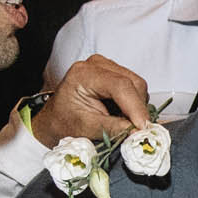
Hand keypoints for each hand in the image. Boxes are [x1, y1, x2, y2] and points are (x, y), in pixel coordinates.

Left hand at [34, 55, 153, 145]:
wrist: (54, 120)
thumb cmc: (63, 122)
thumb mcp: (85, 128)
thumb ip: (113, 129)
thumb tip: (137, 132)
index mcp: (84, 74)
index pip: (120, 86)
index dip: (136, 108)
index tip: (143, 128)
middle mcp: (97, 65)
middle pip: (133, 84)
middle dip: (137, 109)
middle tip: (132, 130)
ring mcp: (107, 67)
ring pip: (138, 86)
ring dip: (136, 108)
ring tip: (120, 122)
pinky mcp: (115, 74)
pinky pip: (135, 88)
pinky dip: (133, 105)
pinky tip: (120, 114)